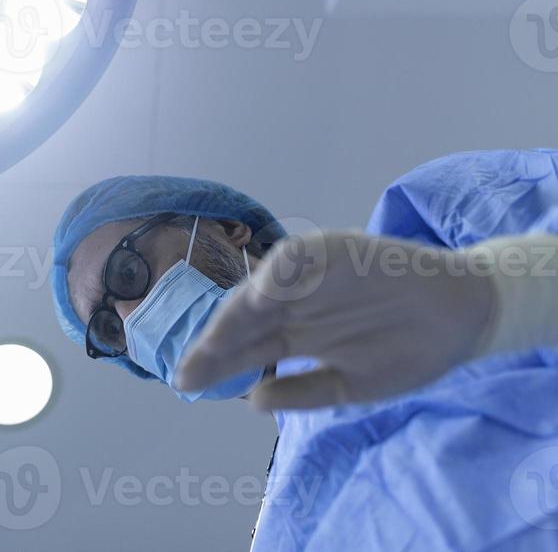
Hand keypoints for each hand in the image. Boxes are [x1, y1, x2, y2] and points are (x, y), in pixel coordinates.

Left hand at [174, 231, 496, 410]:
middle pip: (243, 321)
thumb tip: (253, 400)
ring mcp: (311, 276)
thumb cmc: (407, 350)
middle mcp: (294, 303)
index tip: (185, 383)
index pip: (244, 349)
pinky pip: (300, 257)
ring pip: (263, 290)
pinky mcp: (335, 249)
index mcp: (294, 334)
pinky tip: (262, 292)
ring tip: (214, 337)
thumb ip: (305, 391)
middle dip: (214, 343)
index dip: (215, 363)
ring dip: (238, 311)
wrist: (463, 315)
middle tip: (188, 367)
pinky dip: (280, 272)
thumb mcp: (352, 385)